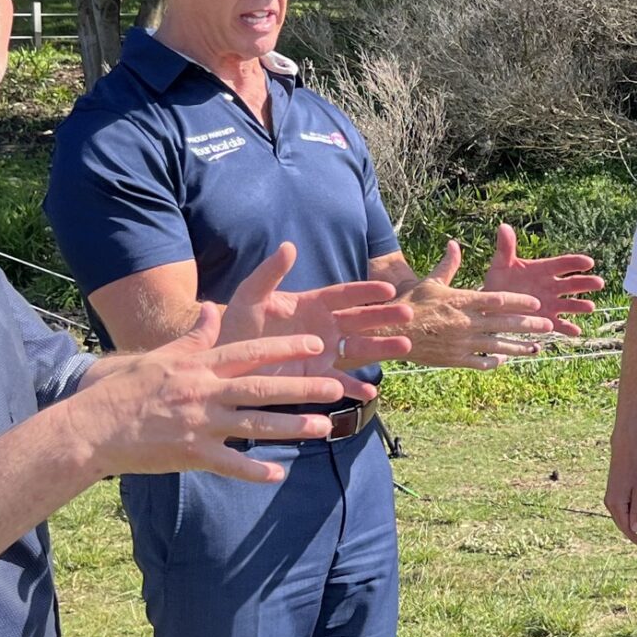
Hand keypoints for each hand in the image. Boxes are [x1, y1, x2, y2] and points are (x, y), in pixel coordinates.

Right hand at [71, 305, 350, 483]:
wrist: (92, 427)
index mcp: (197, 366)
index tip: (314, 343)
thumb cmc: (126, 391)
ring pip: (254, 425)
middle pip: (260, 388)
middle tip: (335, 385)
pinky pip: (228, 463)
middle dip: (301, 387)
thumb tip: (211, 308)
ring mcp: (197, 425)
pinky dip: (253, 471)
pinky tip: (278, 474)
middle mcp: (202, 393)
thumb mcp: (161, 356)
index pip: (248, 352)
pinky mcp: (189, 454)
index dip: (283, 347)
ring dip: (291, 427)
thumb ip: (193, 336)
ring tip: (324, 426)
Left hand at [219, 243, 408, 399]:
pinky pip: (340, 381)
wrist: (227, 358)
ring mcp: (323, 352)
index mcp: (312, 304)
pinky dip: (354, 386)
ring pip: (359, 348)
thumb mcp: (250, 295)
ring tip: (405, 345)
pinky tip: (370, 391)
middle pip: (360, 320)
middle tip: (408, 315)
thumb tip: (288, 246)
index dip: (366, 292)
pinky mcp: (316, 376)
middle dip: (384, 317)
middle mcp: (324, 326)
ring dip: (382, 347)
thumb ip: (270, 273)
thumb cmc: (238, 323)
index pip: (345, 295)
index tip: (389, 289)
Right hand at [403, 238, 558, 367]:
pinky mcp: (455, 359)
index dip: (521, 302)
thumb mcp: (430, 282)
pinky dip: (494, 362)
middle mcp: (467, 322)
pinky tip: (504, 360)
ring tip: (536, 348)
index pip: (500, 300)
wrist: (392, 332)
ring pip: (498, 346)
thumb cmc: (410, 304)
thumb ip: (448, 266)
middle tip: (548, 326)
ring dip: (519, 347)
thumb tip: (454, 245)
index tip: (537, 304)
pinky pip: (481, 363)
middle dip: (530, 325)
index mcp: (463, 301)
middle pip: (506, 324)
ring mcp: (463, 343)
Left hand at [480, 223, 602, 337]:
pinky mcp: (546, 320)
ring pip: (569, 304)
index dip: (576, 263)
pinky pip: (559, 325)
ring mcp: (550, 304)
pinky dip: (567, 328)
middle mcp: (551, 286)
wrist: (493, 304)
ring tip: (590, 306)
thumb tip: (504, 227)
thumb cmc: (498, 281)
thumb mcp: (501, 264)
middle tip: (599, 283)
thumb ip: (505, 248)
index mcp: (543, 270)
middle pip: (572, 284)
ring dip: (580, 306)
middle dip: (586, 284)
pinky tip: (576, 331)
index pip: (563, 264)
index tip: (588, 262)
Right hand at [605, 446, 636, 543]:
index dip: (634, 537)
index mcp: (616, 504)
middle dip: (636, 527)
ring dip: (633, 518)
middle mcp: (609, 503)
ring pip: (621, 516)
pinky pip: (620, 509)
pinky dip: (629, 512)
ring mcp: (609, 499)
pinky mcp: (612, 495)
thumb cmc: (635, 471)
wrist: (624, 453)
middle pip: (622, 523)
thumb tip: (634, 529)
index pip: (625, 527)